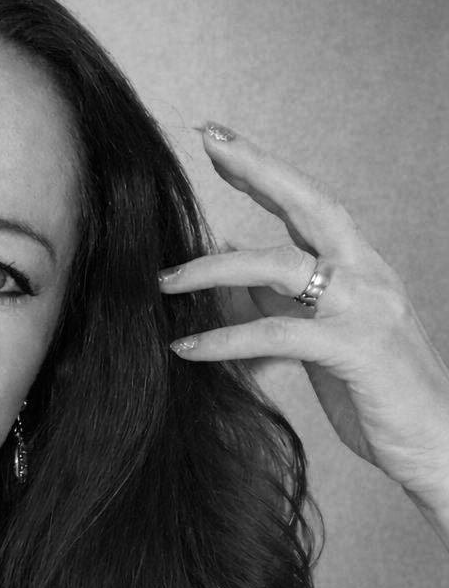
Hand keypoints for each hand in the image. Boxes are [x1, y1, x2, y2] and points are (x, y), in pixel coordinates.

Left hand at [159, 124, 448, 514]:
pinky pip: (277, 334)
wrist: (437, 446)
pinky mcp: (355, 350)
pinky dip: (227, 339)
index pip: (311, 205)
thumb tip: (229, 261)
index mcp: (362, 269)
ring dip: (216, 269)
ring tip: (166, 281)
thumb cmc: (378, 397)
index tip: (219, 143)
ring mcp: (366, 308)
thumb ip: (280, 304)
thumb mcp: (321, 342)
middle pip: (310, 204)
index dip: (265, 172)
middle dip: (257, 169)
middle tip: (208, 141)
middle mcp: (368, 276)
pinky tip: (188, 347)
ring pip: (282, 266)